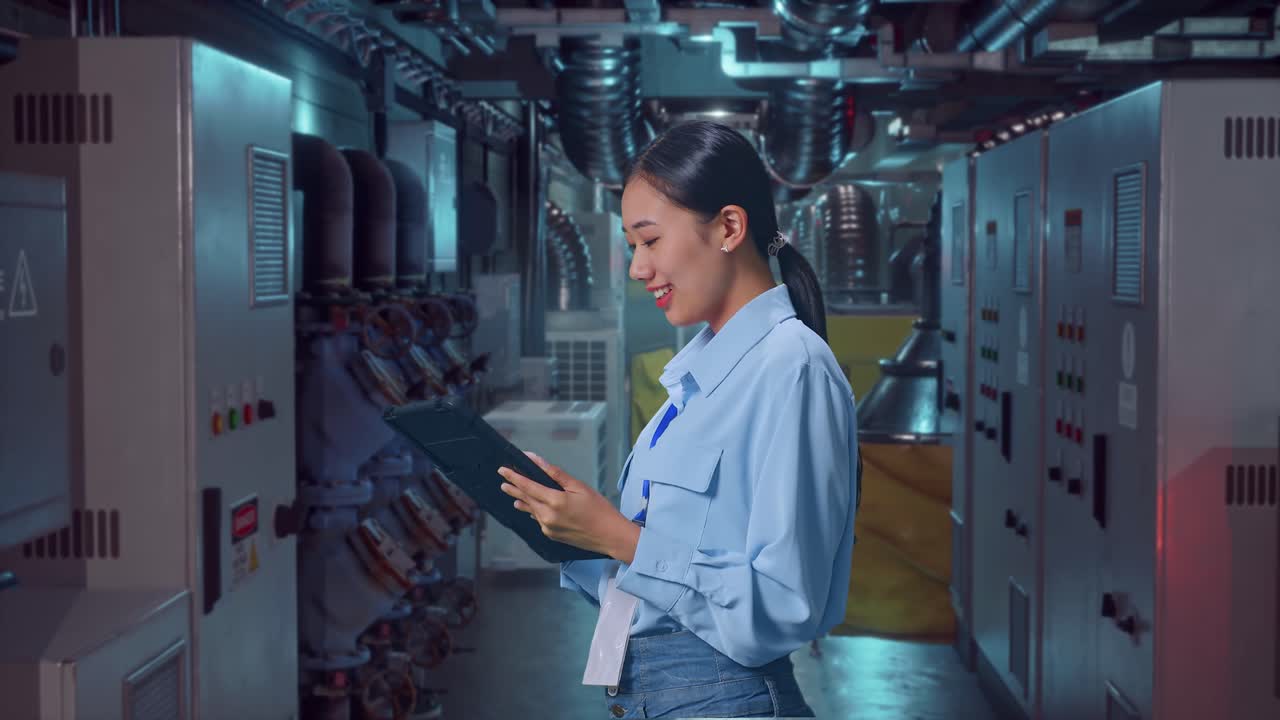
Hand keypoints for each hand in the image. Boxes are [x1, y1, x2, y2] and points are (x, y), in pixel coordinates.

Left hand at [498, 452, 638, 561]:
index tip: (503, 470)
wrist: (609, 536)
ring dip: (521, 500)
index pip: (528, 486)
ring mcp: (548, 527)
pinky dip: (533, 511)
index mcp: (554, 501)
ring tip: (511, 493)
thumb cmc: (599, 508)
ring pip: (531, 509)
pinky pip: (538, 519)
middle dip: (513, 488)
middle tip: (502, 480)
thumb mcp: (579, 487)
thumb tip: (538, 461)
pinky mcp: (551, 535)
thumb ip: (556, 474)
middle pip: (525, 498)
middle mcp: (547, 516)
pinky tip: (530, 507)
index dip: (514, 477)